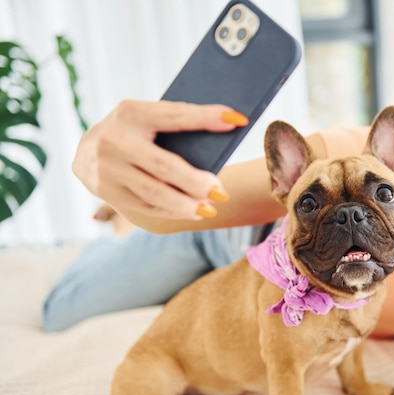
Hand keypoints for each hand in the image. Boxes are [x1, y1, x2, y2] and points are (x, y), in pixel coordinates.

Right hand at [72, 100, 247, 219]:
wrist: (85, 149)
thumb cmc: (132, 131)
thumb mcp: (147, 119)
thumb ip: (176, 126)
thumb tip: (224, 134)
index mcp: (131, 112)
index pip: (175, 115)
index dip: (206, 117)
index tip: (238, 120)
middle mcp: (113, 139)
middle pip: (164, 165)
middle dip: (196, 181)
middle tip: (221, 191)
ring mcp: (106, 169)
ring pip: (154, 192)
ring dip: (186, 204)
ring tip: (210, 208)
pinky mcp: (106, 192)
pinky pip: (145, 206)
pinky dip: (172, 211)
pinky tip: (192, 212)